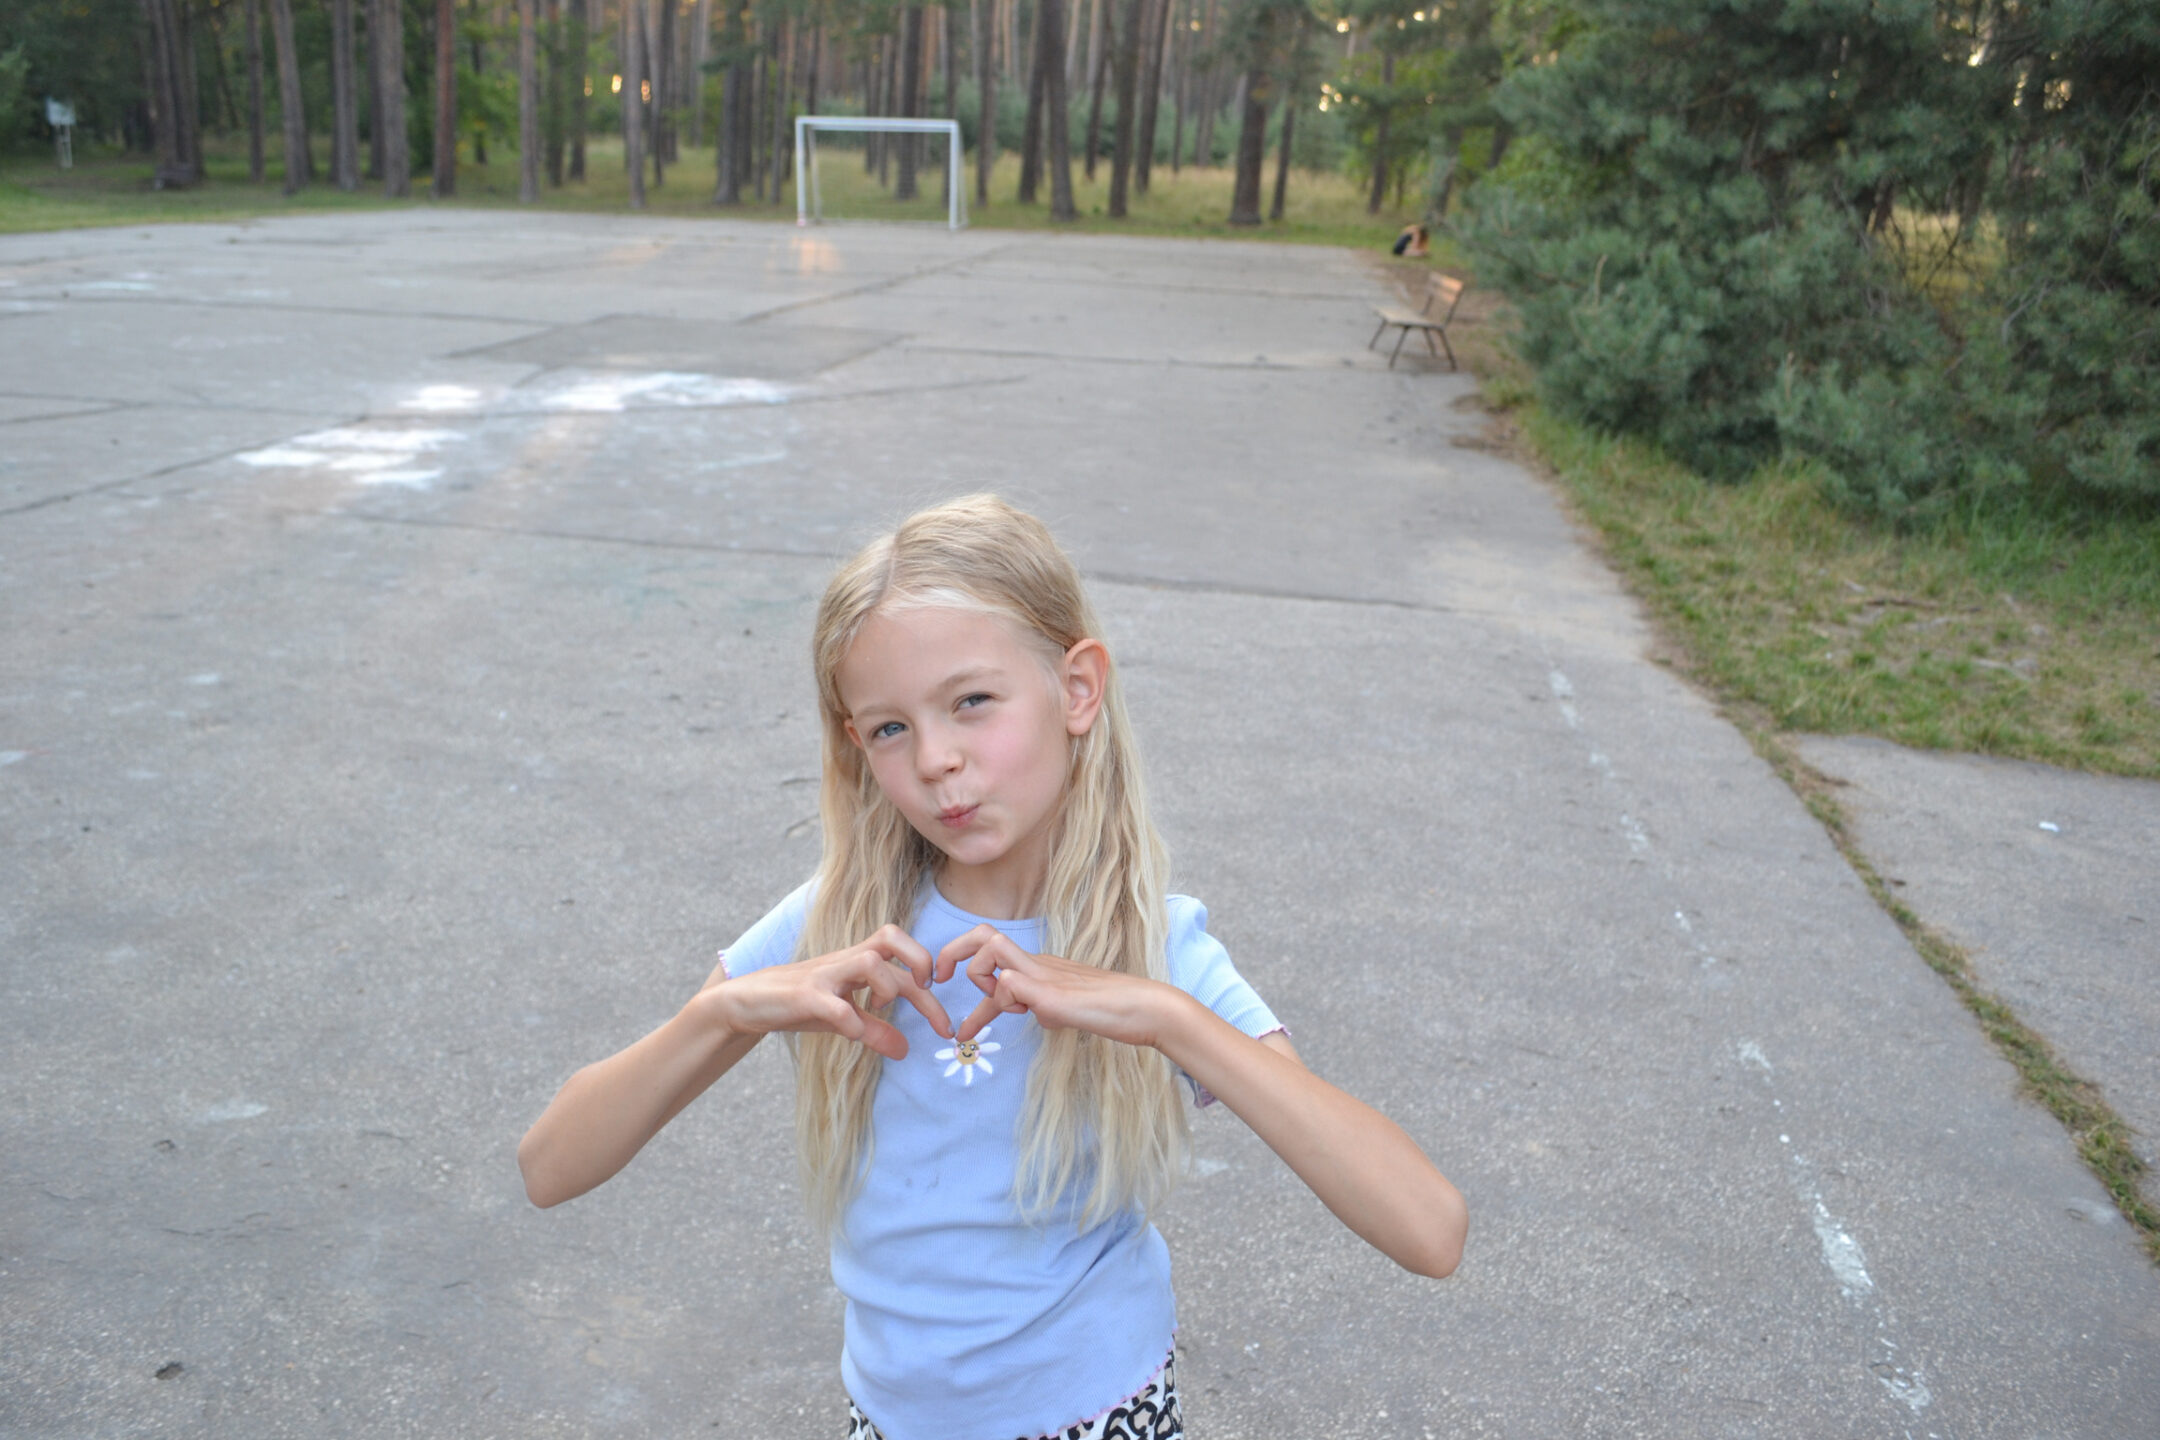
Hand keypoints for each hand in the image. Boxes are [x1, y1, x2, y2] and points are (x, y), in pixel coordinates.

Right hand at [715, 925, 953, 1059]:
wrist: (749, 1001)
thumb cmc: (801, 1004)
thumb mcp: (844, 1018)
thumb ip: (875, 1030)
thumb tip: (905, 1049)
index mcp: (859, 961)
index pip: (904, 959)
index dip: (931, 986)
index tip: (944, 1024)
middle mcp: (845, 960)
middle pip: (892, 939)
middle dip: (922, 966)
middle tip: (929, 1000)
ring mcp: (825, 975)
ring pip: (869, 961)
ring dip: (887, 988)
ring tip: (879, 1009)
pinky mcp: (805, 995)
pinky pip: (837, 1005)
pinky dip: (853, 1023)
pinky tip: (854, 1034)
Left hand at [936, 925, 1173, 1047]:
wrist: (1143, 1008)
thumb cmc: (1111, 1009)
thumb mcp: (1065, 1008)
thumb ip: (1044, 1005)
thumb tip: (1035, 1014)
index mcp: (1038, 964)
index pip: (991, 944)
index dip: (963, 956)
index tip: (950, 981)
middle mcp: (1037, 962)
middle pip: (983, 933)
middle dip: (953, 952)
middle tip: (942, 979)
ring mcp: (1043, 974)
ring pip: (991, 950)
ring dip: (981, 979)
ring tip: (997, 1007)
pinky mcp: (1050, 994)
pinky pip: (1010, 984)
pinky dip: (1002, 1002)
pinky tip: (1023, 1017)